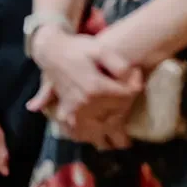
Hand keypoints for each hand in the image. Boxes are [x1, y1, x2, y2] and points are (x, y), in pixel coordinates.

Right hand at [26, 28, 141, 147]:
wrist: (50, 50)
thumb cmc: (77, 48)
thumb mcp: (100, 49)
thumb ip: (119, 64)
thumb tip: (132, 77)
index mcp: (96, 87)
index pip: (126, 95)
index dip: (135, 86)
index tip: (136, 77)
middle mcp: (85, 102)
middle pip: (116, 115)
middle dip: (126, 109)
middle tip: (130, 101)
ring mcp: (74, 108)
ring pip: (97, 130)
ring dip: (110, 134)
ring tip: (121, 139)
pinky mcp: (65, 110)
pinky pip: (77, 130)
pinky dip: (86, 136)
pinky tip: (94, 138)